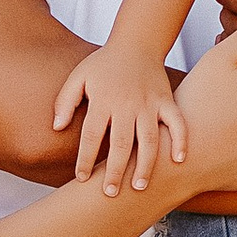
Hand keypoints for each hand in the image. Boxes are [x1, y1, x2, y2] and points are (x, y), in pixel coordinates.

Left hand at [54, 40, 188, 198]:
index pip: (91, 135)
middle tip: (110, 193)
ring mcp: (149, 104)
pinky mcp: (166, 101)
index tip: (81, 178)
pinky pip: (177, 123)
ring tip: (140, 186)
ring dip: (145, 165)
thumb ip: (65, 101)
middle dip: (115, 170)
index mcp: (103, 101)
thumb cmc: (103, 64)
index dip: (85, 159)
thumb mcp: (78, 77)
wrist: (135, 43)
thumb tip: (56, 127)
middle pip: (120, 143)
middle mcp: (126, 105)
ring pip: (149, 140)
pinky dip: (180, 140)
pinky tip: (178, 160)